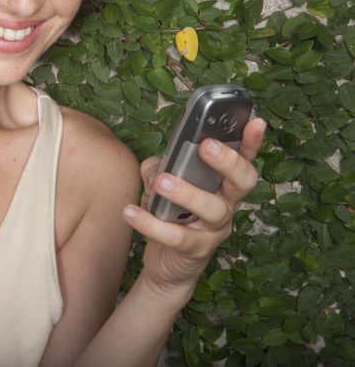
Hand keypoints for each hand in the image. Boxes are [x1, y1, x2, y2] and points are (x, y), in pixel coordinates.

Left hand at [122, 118, 265, 297]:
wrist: (166, 263)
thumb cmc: (170, 215)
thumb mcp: (162, 186)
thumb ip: (159, 169)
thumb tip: (156, 165)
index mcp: (221, 185)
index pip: (244, 160)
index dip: (252, 142)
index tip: (255, 122)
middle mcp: (226, 205)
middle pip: (242, 182)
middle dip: (228, 162)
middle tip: (205, 147)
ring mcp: (214, 229)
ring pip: (212, 209)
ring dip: (187, 192)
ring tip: (162, 182)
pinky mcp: (195, 250)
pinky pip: (176, 236)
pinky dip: (150, 223)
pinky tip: (130, 211)